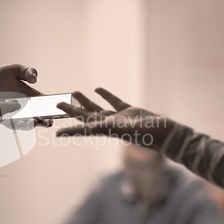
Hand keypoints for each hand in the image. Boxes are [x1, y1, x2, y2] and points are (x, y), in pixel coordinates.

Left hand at [0, 65, 52, 127]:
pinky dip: (18, 125)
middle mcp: (24, 108)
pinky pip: (12, 125)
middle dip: (45, 122)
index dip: (51, 110)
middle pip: (38, 118)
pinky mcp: (4, 118)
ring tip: (34, 121)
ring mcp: (14, 114)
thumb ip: (28, 71)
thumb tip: (34, 79)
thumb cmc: (0, 76)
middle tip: (49, 121)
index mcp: (30, 98)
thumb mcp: (16, 70)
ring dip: (31, 125)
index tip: (56, 111)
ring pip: (26, 124)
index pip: (44, 106)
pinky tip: (21, 121)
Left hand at [55, 88, 174, 149]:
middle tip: (57, 103)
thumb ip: (107, 127)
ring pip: (98, 108)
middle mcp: (110, 124)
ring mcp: (119, 118)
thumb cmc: (147, 134)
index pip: (83, 129)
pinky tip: (97, 89)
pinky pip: (113, 102)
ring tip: (74, 92)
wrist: (166, 133)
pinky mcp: (129, 111)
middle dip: (71, 110)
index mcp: (106, 130)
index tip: (56, 133)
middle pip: (86, 116)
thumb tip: (90, 127)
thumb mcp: (124, 129)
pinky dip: (105, 95)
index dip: (70, 131)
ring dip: (86, 101)